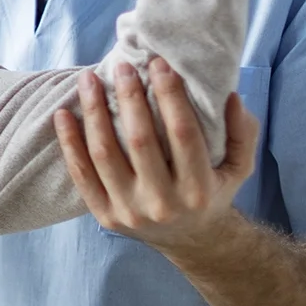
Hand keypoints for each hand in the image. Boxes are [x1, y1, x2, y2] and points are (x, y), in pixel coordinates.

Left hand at [53, 56, 258, 254]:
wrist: (190, 241)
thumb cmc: (213, 192)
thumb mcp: (239, 167)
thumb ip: (243, 132)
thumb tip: (230, 95)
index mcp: (198, 188)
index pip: (183, 133)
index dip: (170, 95)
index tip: (159, 64)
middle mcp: (163, 203)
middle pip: (140, 140)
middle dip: (129, 98)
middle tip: (122, 66)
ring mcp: (130, 211)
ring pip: (105, 154)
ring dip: (93, 112)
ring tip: (88, 79)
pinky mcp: (104, 216)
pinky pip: (82, 175)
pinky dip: (69, 143)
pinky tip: (63, 114)